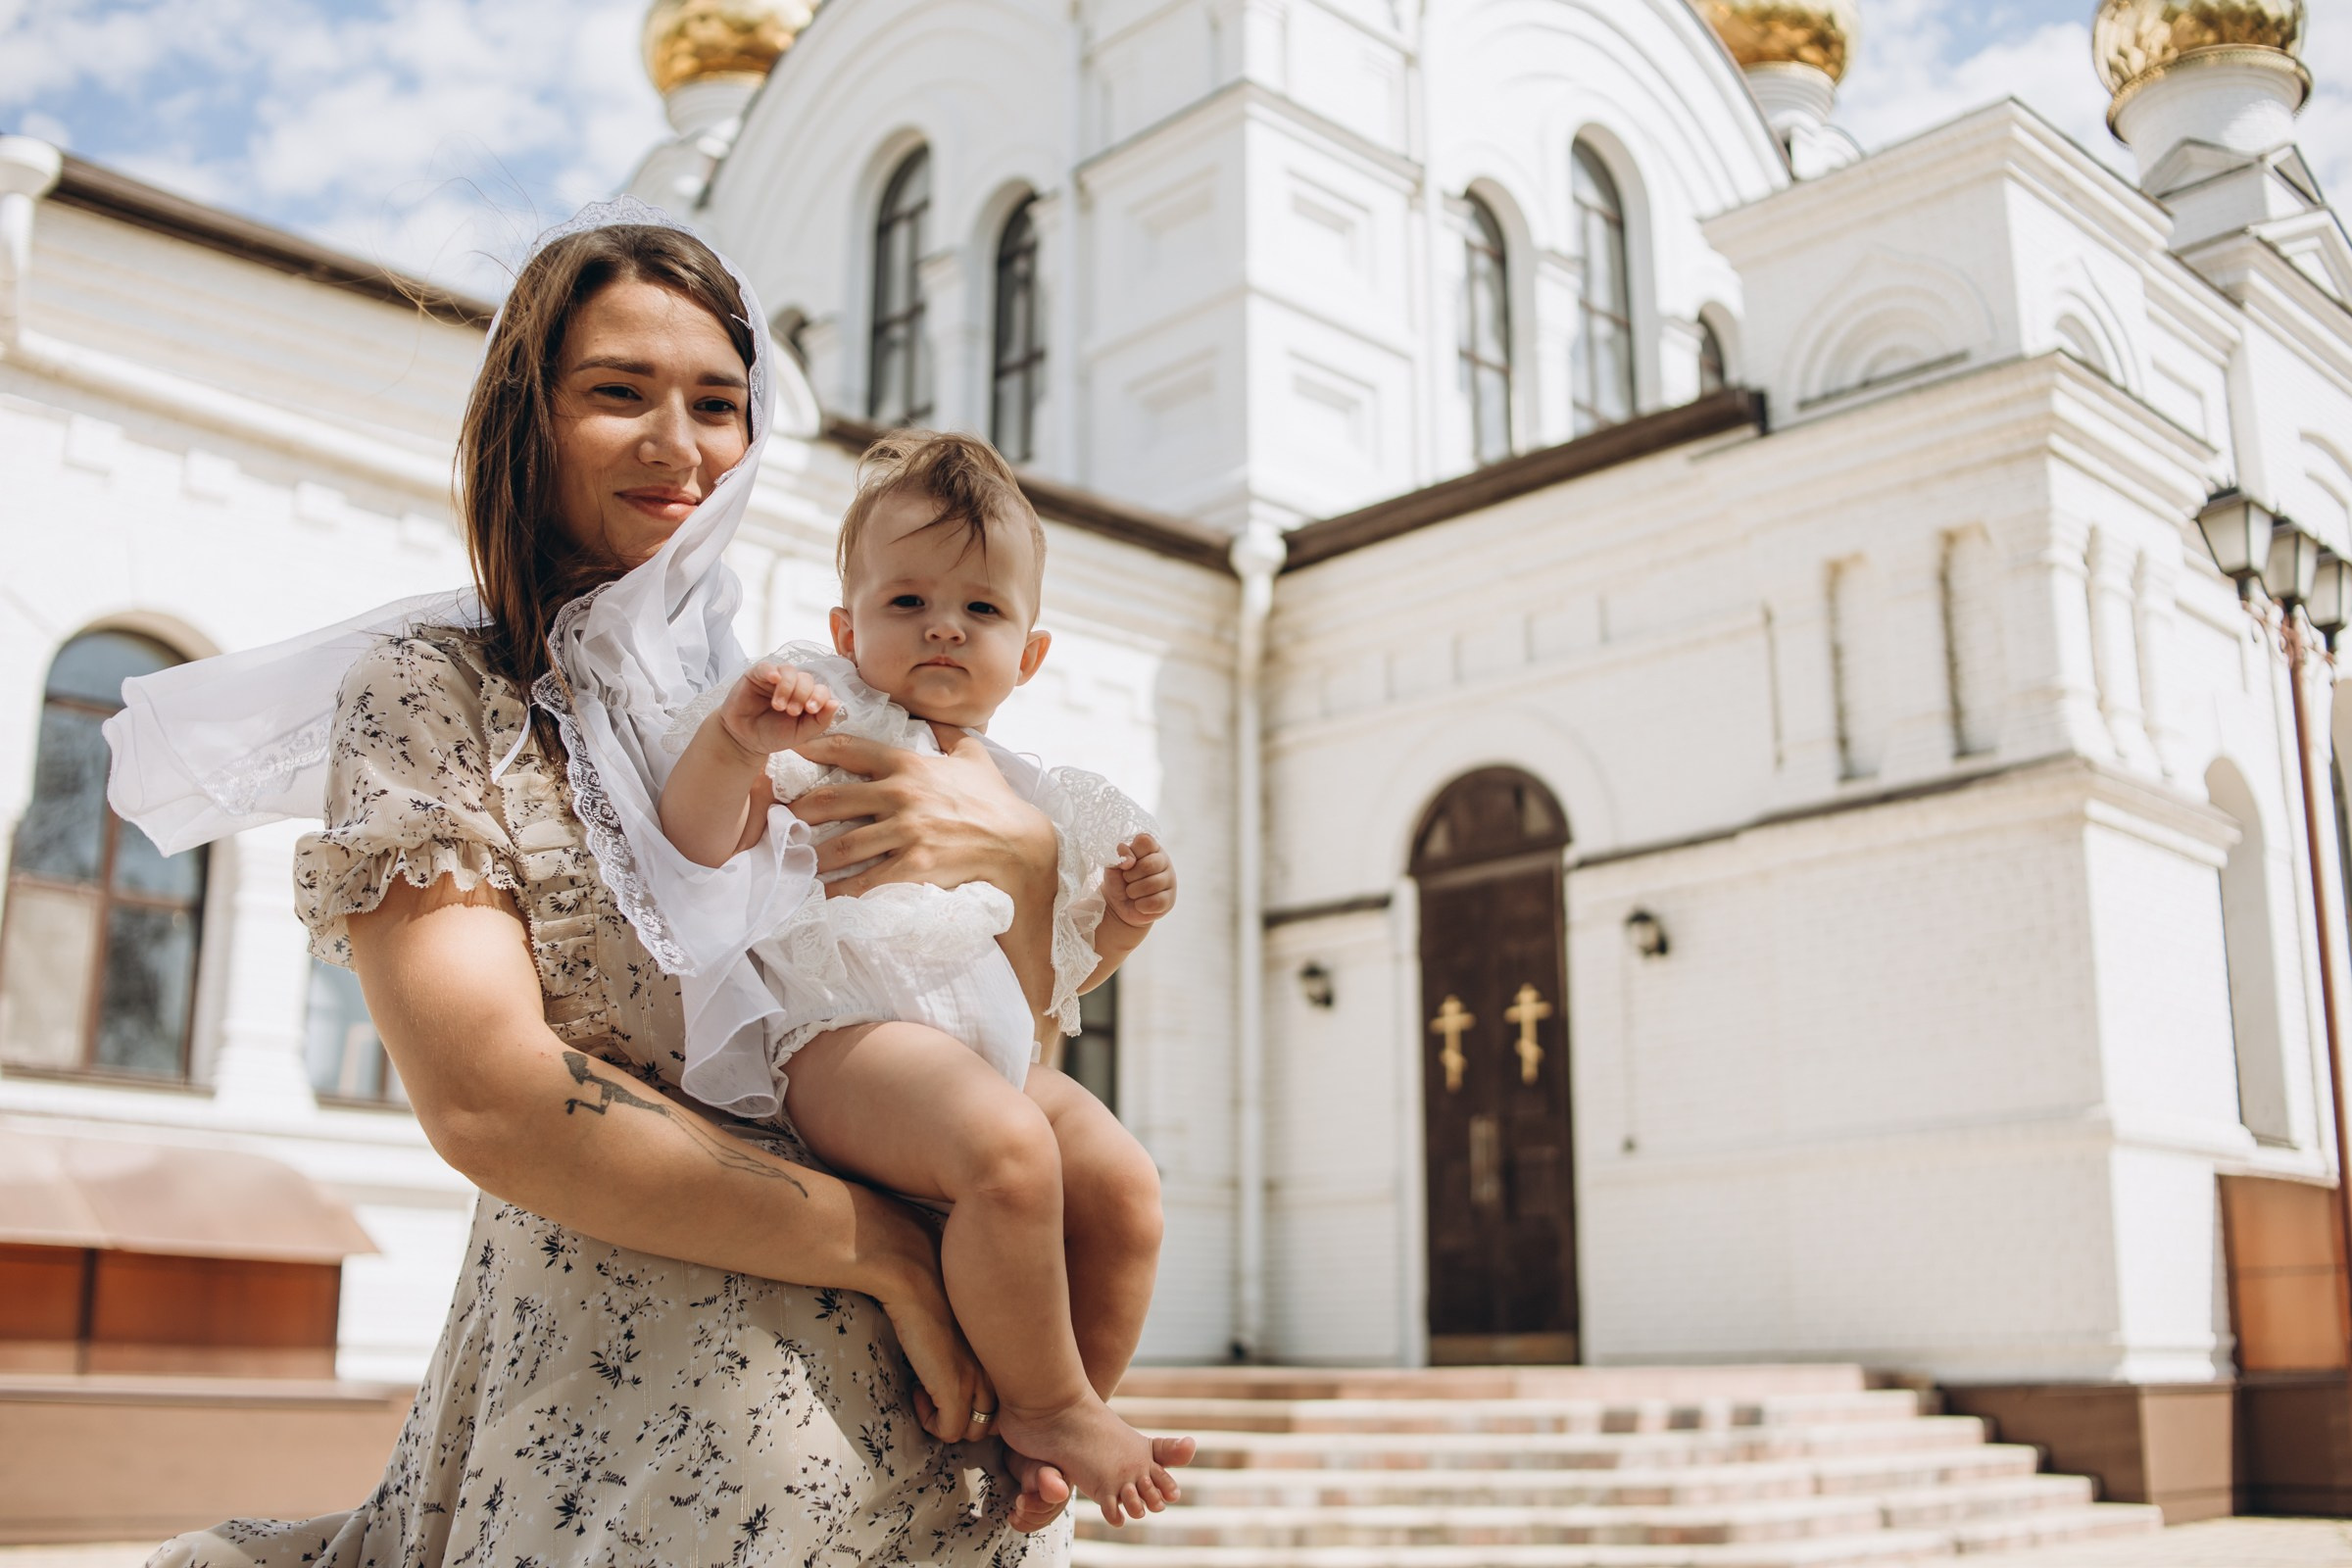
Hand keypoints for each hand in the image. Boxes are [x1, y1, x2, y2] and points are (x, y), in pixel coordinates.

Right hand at [715, 662, 838, 757]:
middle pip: (807, 679)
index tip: (810, 710)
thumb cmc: (773, 735)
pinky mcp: (757, 675)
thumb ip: (820, 721)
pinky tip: (773, 680)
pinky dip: (772, 671)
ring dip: (788, 688)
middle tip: (791, 712)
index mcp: (807, 698)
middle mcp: (794, 685)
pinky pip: (767, 666)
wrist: (744, 740)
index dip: (819, 697)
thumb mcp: (801, 733)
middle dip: (802, 695)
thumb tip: (836, 703)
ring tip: (779, 706)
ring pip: (789, 671)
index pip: (821, 690)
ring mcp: (775, 678)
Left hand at [790, 731, 1056, 899]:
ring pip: (843, 845)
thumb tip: (935, 719)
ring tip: (794, 861)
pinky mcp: (914, 866)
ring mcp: (907, 832)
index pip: (852, 750)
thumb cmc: (996, 800)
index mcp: (911, 765)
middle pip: (833, 799)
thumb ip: (950, 735)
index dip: (815, 746)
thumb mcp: (974, 758)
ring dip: (813, 855)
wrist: (1020, 845)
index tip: (790, 748)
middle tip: (781, 819)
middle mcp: (902, 795)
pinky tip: (822, 897)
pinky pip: (866, 880)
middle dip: (800, 810)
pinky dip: (840, 891)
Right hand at [868, 1234, 995, 1446]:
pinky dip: (930, 1422)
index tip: (951, 1383)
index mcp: (1004, 1356)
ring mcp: (978, 1382)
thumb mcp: (966, 1327)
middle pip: (993, 1422)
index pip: (1007, 1402)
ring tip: (926, 1392)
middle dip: (964, 1417)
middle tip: (938, 1394)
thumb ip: (973, 1350)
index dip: (977, 1403)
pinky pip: (949, 1433)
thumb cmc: (935, 1294)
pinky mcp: (954, 1390)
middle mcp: (998, 1371)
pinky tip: (917, 1392)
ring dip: (946, 1421)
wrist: (917, 1278)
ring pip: (974, 1433)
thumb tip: (959, 1366)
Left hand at [1104, 833, 1174, 926]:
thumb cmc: (1118, 881)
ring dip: (1134, 891)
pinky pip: (1155, 902)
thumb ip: (1119, 857)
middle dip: (1131, 876)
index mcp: (1151, 848)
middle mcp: (1164, 861)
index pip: (1145, 841)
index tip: (1126, 864)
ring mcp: (1170, 880)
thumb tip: (1129, 861)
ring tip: (1131, 892)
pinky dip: (1141, 905)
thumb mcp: (1113, 866)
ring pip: (1152, 885)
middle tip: (1127, 880)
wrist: (1118, 905)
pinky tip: (1139, 903)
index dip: (1131, 853)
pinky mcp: (1170, 899)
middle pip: (1149, 865)